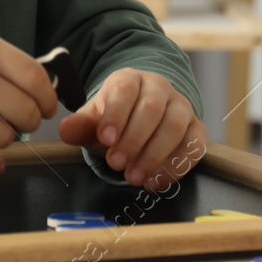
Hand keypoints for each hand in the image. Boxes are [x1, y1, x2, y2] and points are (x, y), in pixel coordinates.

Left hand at [57, 68, 206, 189]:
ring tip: (134, 178)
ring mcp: (181, 107)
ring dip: (154, 155)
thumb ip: (80, 126)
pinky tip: (155, 182)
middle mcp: (159, 88)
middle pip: (152, 108)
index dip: (116, 114)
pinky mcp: (196, 128)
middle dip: (134, 139)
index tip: (105, 139)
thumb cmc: (115, 120)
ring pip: (175, 126)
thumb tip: (64, 129)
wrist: (140, 118)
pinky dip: (176, 166)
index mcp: (130, 80)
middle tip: (116, 164)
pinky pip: (194, 145)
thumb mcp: (94, 121)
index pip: (125, 90)